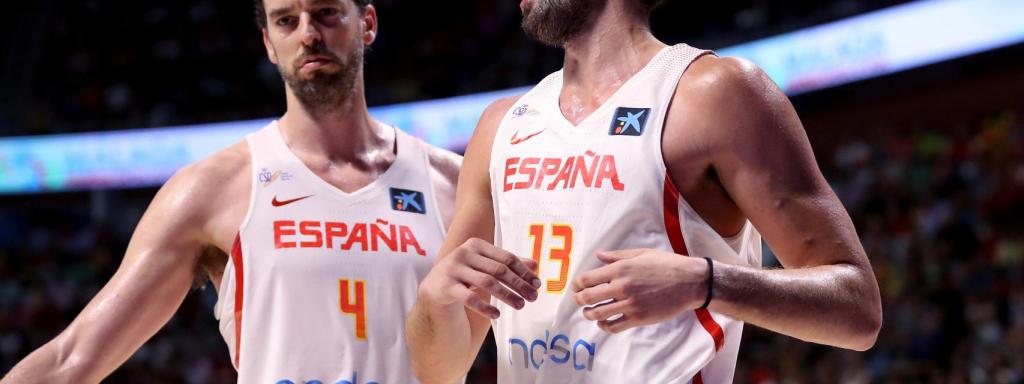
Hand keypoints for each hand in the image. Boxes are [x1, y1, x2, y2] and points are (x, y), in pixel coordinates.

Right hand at [419, 238, 540, 318]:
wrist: (434, 287)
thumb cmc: (465, 274)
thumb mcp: (484, 265)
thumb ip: (506, 263)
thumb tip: (535, 264)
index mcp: (476, 245)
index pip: (506, 257)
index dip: (524, 271)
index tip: (537, 284)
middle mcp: (464, 253)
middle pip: (498, 270)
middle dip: (519, 284)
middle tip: (533, 297)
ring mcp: (454, 269)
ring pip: (487, 282)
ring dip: (506, 295)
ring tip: (520, 306)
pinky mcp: (446, 286)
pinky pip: (469, 297)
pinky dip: (485, 307)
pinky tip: (497, 315)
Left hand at [571, 249, 708, 332]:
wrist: (690, 282)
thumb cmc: (667, 265)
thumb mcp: (641, 254)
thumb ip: (617, 256)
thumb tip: (598, 255)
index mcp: (620, 269)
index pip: (587, 279)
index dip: (576, 285)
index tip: (576, 287)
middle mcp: (622, 286)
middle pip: (587, 298)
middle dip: (579, 300)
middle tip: (578, 301)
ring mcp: (630, 304)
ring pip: (598, 314)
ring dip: (589, 314)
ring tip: (589, 313)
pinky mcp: (638, 318)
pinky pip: (614, 326)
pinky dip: (605, 326)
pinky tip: (604, 323)